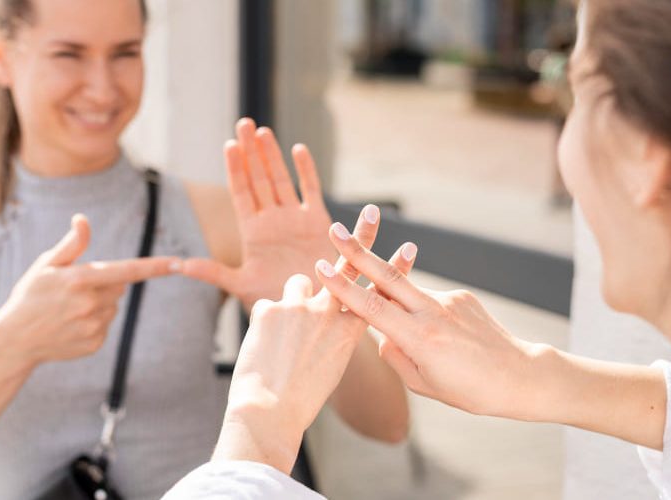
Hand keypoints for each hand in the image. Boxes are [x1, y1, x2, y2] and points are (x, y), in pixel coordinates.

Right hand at [0, 214, 180, 366]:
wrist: (15, 339)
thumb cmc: (30, 295)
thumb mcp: (46, 265)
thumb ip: (71, 244)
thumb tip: (83, 220)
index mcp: (79, 280)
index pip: (126, 270)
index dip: (155, 267)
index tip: (178, 263)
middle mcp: (89, 304)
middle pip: (120, 286)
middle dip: (105, 283)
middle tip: (75, 290)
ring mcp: (93, 327)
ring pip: (113, 306)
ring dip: (99, 304)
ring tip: (69, 309)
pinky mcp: (94, 343)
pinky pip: (106, 326)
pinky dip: (94, 323)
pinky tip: (71, 325)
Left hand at [181, 118, 335, 309]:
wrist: (310, 311)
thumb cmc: (275, 300)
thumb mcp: (240, 285)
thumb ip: (213, 273)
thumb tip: (179, 264)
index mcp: (252, 232)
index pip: (241, 193)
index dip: (235, 169)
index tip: (229, 145)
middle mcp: (272, 220)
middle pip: (259, 179)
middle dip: (251, 152)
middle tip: (244, 124)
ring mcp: (295, 219)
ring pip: (281, 180)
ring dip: (273, 156)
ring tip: (263, 131)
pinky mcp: (318, 222)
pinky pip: (311, 191)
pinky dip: (306, 171)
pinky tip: (298, 149)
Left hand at [212, 206, 415, 472]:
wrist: (269, 411)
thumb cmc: (300, 398)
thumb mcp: (330, 368)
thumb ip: (332, 337)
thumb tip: (322, 321)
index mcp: (349, 333)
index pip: (375, 294)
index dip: (391, 270)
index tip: (408, 249)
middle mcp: (329, 314)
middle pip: (347, 267)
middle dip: (358, 239)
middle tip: (371, 213)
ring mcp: (300, 307)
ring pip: (299, 283)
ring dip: (294, 298)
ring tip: (283, 332)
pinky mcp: (270, 307)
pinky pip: (268, 306)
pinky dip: (265, 323)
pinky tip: (263, 347)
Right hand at [315, 223, 543, 419]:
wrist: (520, 376)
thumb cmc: (470, 390)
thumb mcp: (423, 384)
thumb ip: (395, 356)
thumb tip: (382, 334)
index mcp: (419, 338)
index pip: (371, 307)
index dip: (343, 287)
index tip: (322, 266)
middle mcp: (433, 312)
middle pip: (386, 277)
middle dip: (358, 251)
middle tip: (335, 229)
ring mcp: (449, 300)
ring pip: (409, 293)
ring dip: (394, 297)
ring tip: (420, 334)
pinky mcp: (462, 296)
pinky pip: (431, 302)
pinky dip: (425, 316)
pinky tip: (446, 340)